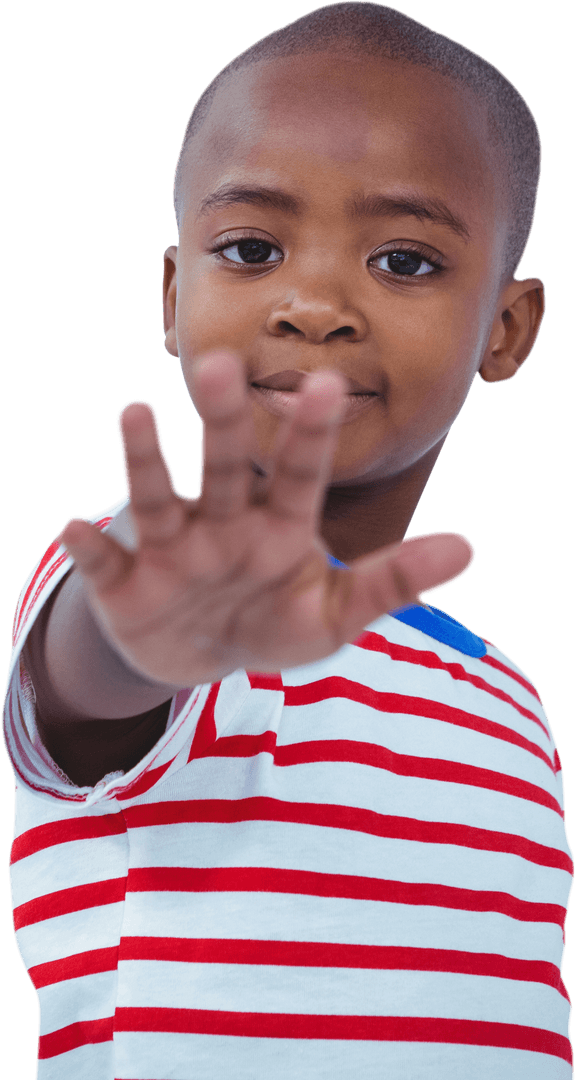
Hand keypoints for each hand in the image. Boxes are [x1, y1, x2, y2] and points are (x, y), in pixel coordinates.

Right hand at [60, 351, 474, 685]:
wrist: (203, 657)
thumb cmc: (272, 622)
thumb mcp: (334, 613)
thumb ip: (393, 581)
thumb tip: (469, 548)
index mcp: (278, 526)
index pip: (300, 473)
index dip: (312, 434)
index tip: (329, 384)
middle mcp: (223, 522)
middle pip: (224, 467)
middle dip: (222, 421)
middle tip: (220, 365)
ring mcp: (171, 548)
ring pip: (156, 497)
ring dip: (145, 459)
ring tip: (134, 413)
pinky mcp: (125, 581)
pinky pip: (105, 561)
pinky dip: (91, 546)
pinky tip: (77, 525)